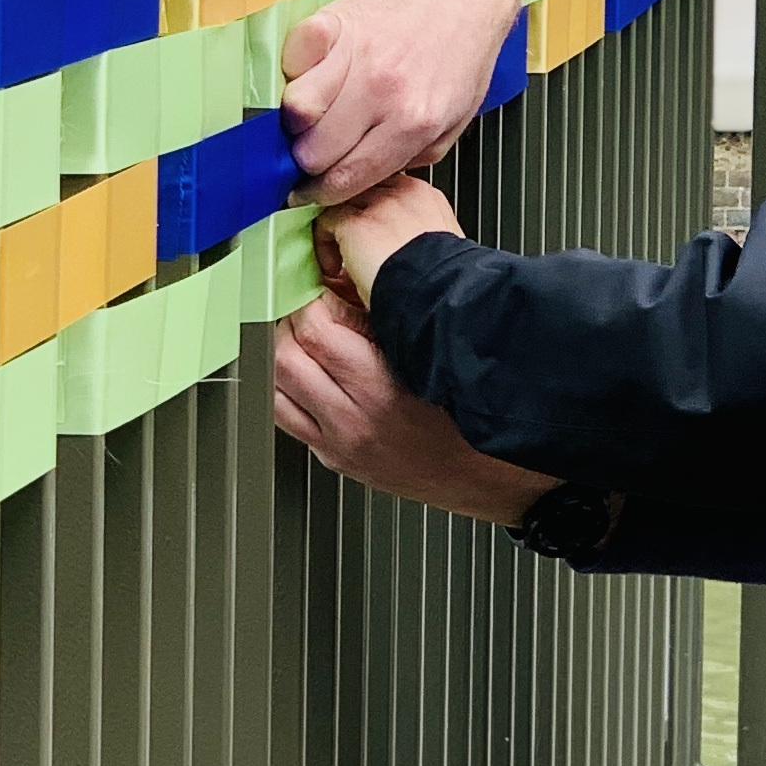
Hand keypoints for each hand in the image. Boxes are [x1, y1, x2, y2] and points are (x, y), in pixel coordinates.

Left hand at [270, 292, 552, 523]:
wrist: (491, 479)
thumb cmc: (473, 420)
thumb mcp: (437, 359)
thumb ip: (394, 324)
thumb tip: (357, 287)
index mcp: (382, 388)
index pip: (316, 331)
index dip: (312, 301)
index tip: (322, 288)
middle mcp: (353, 419)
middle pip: (284, 356)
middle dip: (289, 323)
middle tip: (306, 307)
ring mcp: (339, 443)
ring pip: (274, 387)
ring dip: (281, 354)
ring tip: (301, 337)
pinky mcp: (335, 459)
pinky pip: (286, 417)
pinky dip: (285, 387)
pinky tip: (304, 374)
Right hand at [282, 0, 528, 202]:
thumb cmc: (456, 59)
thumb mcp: (452, 124)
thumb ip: (407, 158)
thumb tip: (358, 179)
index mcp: (413, 123)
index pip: (345, 178)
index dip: (319, 193)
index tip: (307, 192)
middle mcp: (381, 90)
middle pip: (313, 152)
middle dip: (308, 161)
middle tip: (314, 153)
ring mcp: (354, 53)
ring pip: (295, 109)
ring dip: (297, 120)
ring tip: (314, 116)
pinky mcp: (333, 22)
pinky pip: (291, 59)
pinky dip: (295, 71)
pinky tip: (314, 75)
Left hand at [317, 175, 462, 304]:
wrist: (434, 293)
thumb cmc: (438, 281)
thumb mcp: (435, 249)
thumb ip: (414, 235)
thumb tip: (398, 245)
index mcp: (425, 197)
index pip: (386, 189)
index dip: (371, 213)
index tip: (370, 239)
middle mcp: (402, 193)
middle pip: (362, 191)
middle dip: (352, 218)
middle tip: (349, 249)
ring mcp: (378, 204)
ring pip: (341, 203)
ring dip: (336, 232)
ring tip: (339, 260)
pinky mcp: (356, 222)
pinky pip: (326, 221)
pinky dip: (324, 245)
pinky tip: (334, 269)